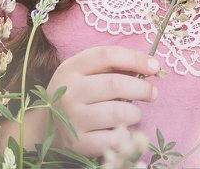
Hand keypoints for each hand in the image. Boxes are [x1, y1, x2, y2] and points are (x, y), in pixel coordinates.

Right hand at [41, 46, 158, 156]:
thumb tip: (148, 66)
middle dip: (142, 88)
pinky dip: (125, 135)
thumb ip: (111, 66)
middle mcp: (69, 92)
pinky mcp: (78, 144)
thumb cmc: (74, 94)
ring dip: (135, 113)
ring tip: (133, 113)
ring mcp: (72, 119)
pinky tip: (122, 131)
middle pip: (115, 84)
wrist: (44, 127)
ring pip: (118, 113)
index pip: (107, 55)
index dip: (135, 58)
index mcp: (71, 68)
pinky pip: (114, 139)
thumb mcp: (83, 73)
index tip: (155, 66)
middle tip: (152, 93)